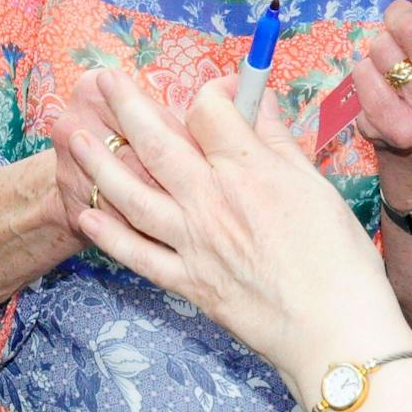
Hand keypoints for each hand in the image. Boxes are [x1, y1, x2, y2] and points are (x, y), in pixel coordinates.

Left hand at [68, 73, 411, 405]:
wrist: (333, 331)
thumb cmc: (339, 260)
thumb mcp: (317, 187)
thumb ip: (280, 142)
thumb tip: (261, 101)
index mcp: (248, 170)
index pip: (208, 112)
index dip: (209, 92)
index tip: (215, 91)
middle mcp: (210, 200)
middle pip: (157, 141)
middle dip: (126, 105)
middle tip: (102, 80)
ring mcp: (192, 243)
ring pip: (131, 194)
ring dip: (97, 162)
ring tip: (72, 137)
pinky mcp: (187, 282)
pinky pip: (136, 255)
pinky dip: (107, 234)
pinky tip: (84, 212)